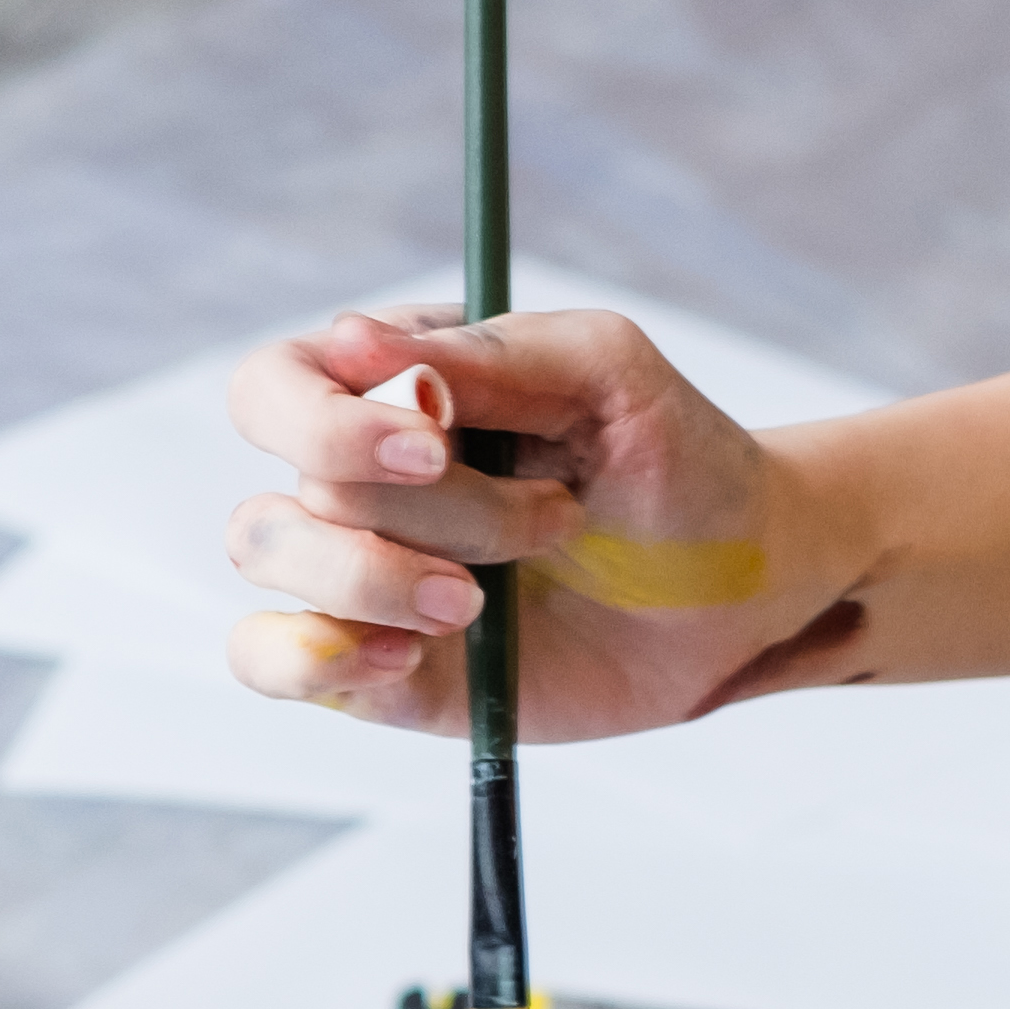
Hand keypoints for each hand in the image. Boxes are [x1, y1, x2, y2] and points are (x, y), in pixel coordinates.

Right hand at [219, 306, 856, 743]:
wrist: (738, 596)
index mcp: (397, 386)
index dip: (331, 422)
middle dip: (429, 513)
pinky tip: (406, 659)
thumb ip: (492, 355)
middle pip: (296, 486)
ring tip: (485, 601)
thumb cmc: (677, 465)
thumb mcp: (613, 375)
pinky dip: (314, 659)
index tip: (435, 444)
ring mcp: (362, 572)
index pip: (280, 387)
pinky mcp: (378, 665)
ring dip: (380, 580)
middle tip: (550, 521)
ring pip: (273, 560)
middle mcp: (360, 476)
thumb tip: (352, 343)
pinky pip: (271, 661)